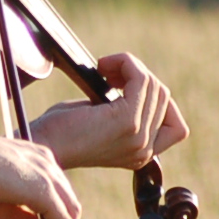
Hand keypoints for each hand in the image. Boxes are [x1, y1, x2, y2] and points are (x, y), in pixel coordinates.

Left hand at [29, 53, 189, 170]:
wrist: (41, 144)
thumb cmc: (62, 131)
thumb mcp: (103, 121)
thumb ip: (126, 109)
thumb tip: (139, 78)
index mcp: (142, 154)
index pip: (176, 126)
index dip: (157, 101)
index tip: (126, 88)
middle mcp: (145, 151)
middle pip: (164, 97)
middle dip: (138, 76)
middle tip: (107, 72)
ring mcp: (139, 138)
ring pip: (155, 86)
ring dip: (130, 67)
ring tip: (104, 69)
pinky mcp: (127, 122)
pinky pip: (141, 79)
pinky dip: (126, 64)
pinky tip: (104, 66)